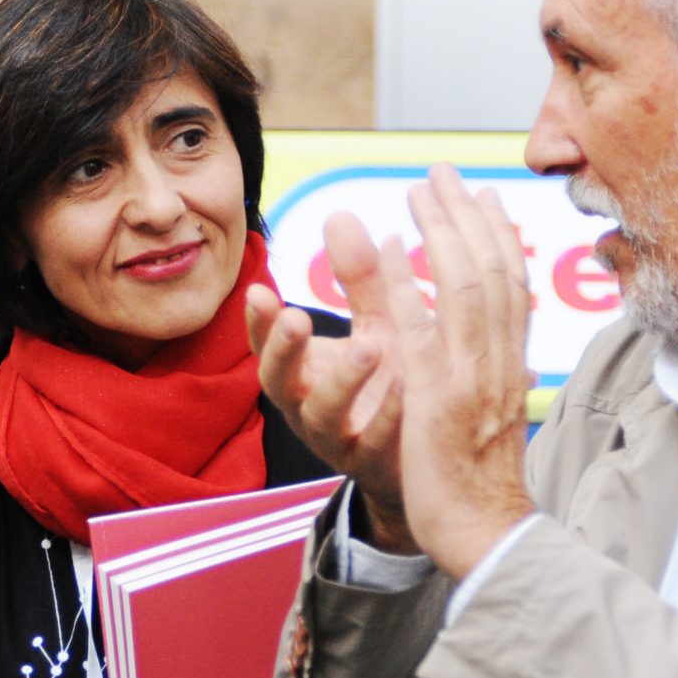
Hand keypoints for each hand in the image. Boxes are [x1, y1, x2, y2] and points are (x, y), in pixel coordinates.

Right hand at [248, 212, 415, 552]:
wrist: (418, 461)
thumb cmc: (391, 383)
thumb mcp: (374, 325)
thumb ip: (359, 277)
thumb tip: (340, 215)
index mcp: (303, 370)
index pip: (267, 343)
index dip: (258, 322)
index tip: (258, 292)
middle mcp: (308, 405)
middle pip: (278, 381)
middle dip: (282, 350)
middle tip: (294, 318)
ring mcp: (338, 438)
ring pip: (323, 415)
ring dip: (343, 379)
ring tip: (369, 347)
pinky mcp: (373, 463)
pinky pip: (374, 443)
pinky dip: (387, 415)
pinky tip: (405, 388)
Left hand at [377, 165, 537, 576]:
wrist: (485, 533)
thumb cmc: (479, 482)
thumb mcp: (485, 416)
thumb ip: (484, 372)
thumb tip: (494, 349)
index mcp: (509, 367)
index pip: (512, 287)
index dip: (498, 236)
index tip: (483, 195)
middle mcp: (497, 363)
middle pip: (492, 272)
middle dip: (468, 216)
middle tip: (444, 172)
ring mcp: (470, 378)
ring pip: (466, 289)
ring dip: (442, 232)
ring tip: (420, 190)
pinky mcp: (438, 399)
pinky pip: (424, 331)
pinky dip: (412, 285)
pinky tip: (394, 249)